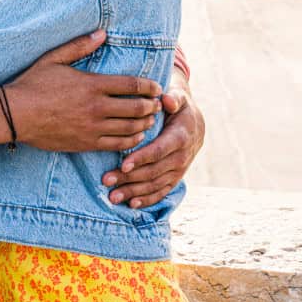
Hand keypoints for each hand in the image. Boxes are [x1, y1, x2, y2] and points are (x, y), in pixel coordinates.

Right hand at [5, 30, 161, 152]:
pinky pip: (117, 145)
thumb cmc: (33, 84)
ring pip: (130, 129)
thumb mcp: (54, 58)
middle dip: (151, 106)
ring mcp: (92, 128)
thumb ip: (80, 46)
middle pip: (137, 108)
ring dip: (144, 124)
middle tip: (157, 104)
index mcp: (92, 85)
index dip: (149, 87)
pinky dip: (131, 141)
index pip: (132, 85)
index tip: (156, 87)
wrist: (16, 115)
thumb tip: (102, 33)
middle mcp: (96, 108)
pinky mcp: (86, 144)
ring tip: (149, 120)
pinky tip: (135, 137)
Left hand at [102, 75, 204, 208]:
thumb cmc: (179, 106)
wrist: (194, 122)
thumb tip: (166, 100)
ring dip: (134, 192)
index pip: (159, 150)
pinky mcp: (175, 178)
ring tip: (113, 196)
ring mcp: (179, 170)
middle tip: (107, 180)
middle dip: (129, 178)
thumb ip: (173, 98)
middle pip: (154, 171)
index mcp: (181, 136)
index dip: (142, 159)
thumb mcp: (179, 97)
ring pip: (156, 184)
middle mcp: (182, 156)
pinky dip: (148, 199)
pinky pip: (162, 191)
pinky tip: (132, 204)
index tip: (123, 164)